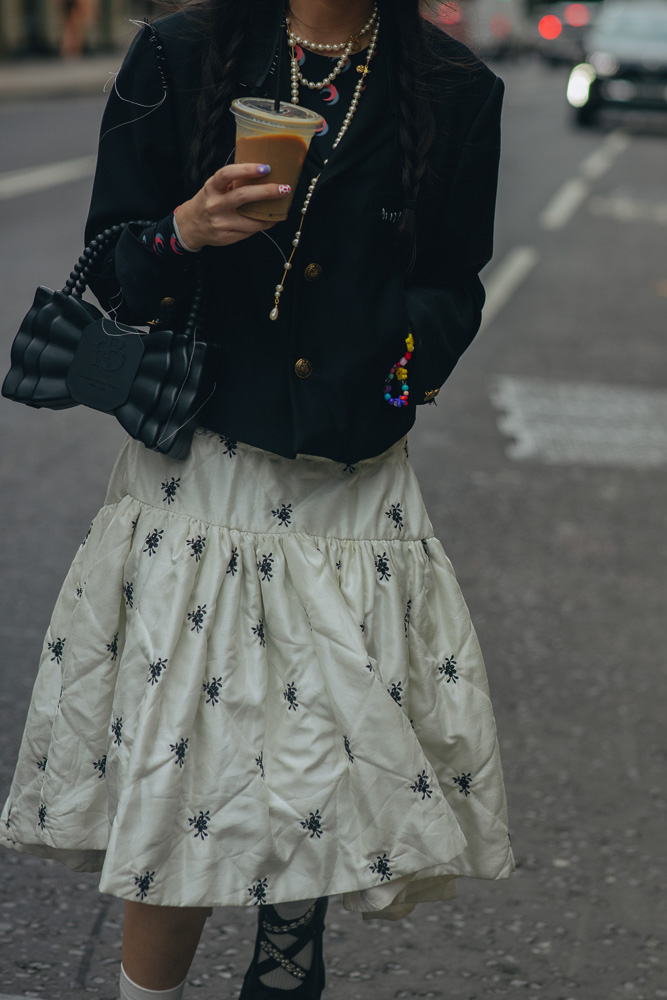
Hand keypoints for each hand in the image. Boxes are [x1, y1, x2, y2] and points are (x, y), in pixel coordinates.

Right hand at [175, 163, 290, 249]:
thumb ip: (231, 182)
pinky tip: (269, 220)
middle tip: (284, 188)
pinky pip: (249, 232)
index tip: (266, 168)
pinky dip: (262, 225)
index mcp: (211, 188)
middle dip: (267, 191)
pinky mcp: (226, 237)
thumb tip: (261, 172)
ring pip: (251, 220)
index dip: (247, 169)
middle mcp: (215, 205)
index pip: (227, 174)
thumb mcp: (213, 188)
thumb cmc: (207, 202)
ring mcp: (220, 223)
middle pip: (243, 196)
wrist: (190, 226)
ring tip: (281, 207)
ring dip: (269, 214)